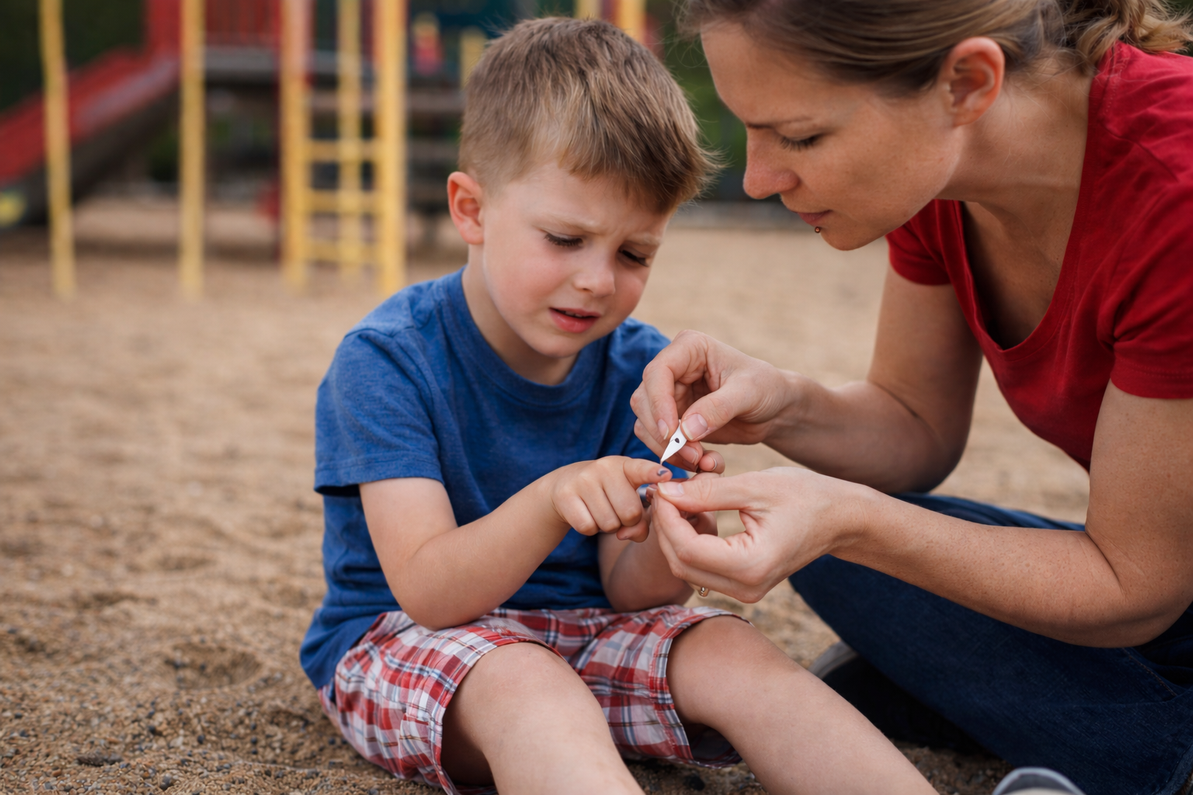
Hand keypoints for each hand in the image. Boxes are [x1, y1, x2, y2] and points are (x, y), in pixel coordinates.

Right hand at [549, 457, 673, 542]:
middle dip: (628, 522)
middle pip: (630, 513)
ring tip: (601, 510)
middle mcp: (604, 468)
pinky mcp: (566, 495)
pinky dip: (590, 528)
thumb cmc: (608, 494)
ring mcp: (584, 480)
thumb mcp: (627, 498)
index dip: (654, 473)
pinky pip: (588, 527)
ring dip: (608, 526)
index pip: (642, 469)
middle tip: (617, 511)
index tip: (666, 475)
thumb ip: (642, 519)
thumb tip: (630, 534)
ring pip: (609, 524)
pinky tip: (586, 513)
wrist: (565, 486)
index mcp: (626, 466)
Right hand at [630, 330, 797, 471]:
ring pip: (645, 422)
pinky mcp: (672, 417)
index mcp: (689, 348)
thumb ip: (718, 408)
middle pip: (643, 400)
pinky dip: (673, 454)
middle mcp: (672, 368)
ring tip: (699, 461)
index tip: (671, 434)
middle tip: (691, 456)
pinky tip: (699, 461)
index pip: (657, 372)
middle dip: (663, 433)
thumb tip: (685, 431)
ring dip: (667, 448)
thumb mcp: (749, 393)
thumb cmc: (766, 389)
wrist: (774, 409)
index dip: (658, 404)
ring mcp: (669, 394)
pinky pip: (657, 439)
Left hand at [648, 467, 871, 601]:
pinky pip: (701, 568)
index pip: (687, 548)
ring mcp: (744, 591)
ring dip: (675, 535)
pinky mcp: (742, 585)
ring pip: (686, 569)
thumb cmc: (806, 496)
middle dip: (665, 527)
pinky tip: (699, 514)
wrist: (841, 519)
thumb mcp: (755, 486)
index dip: (666, 517)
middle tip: (666, 491)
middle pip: (680, 563)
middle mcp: (745, 588)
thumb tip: (665, 493)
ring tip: (684, 498)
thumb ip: (707, 492)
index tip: (662, 487)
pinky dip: (690, 542)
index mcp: (751, 565)